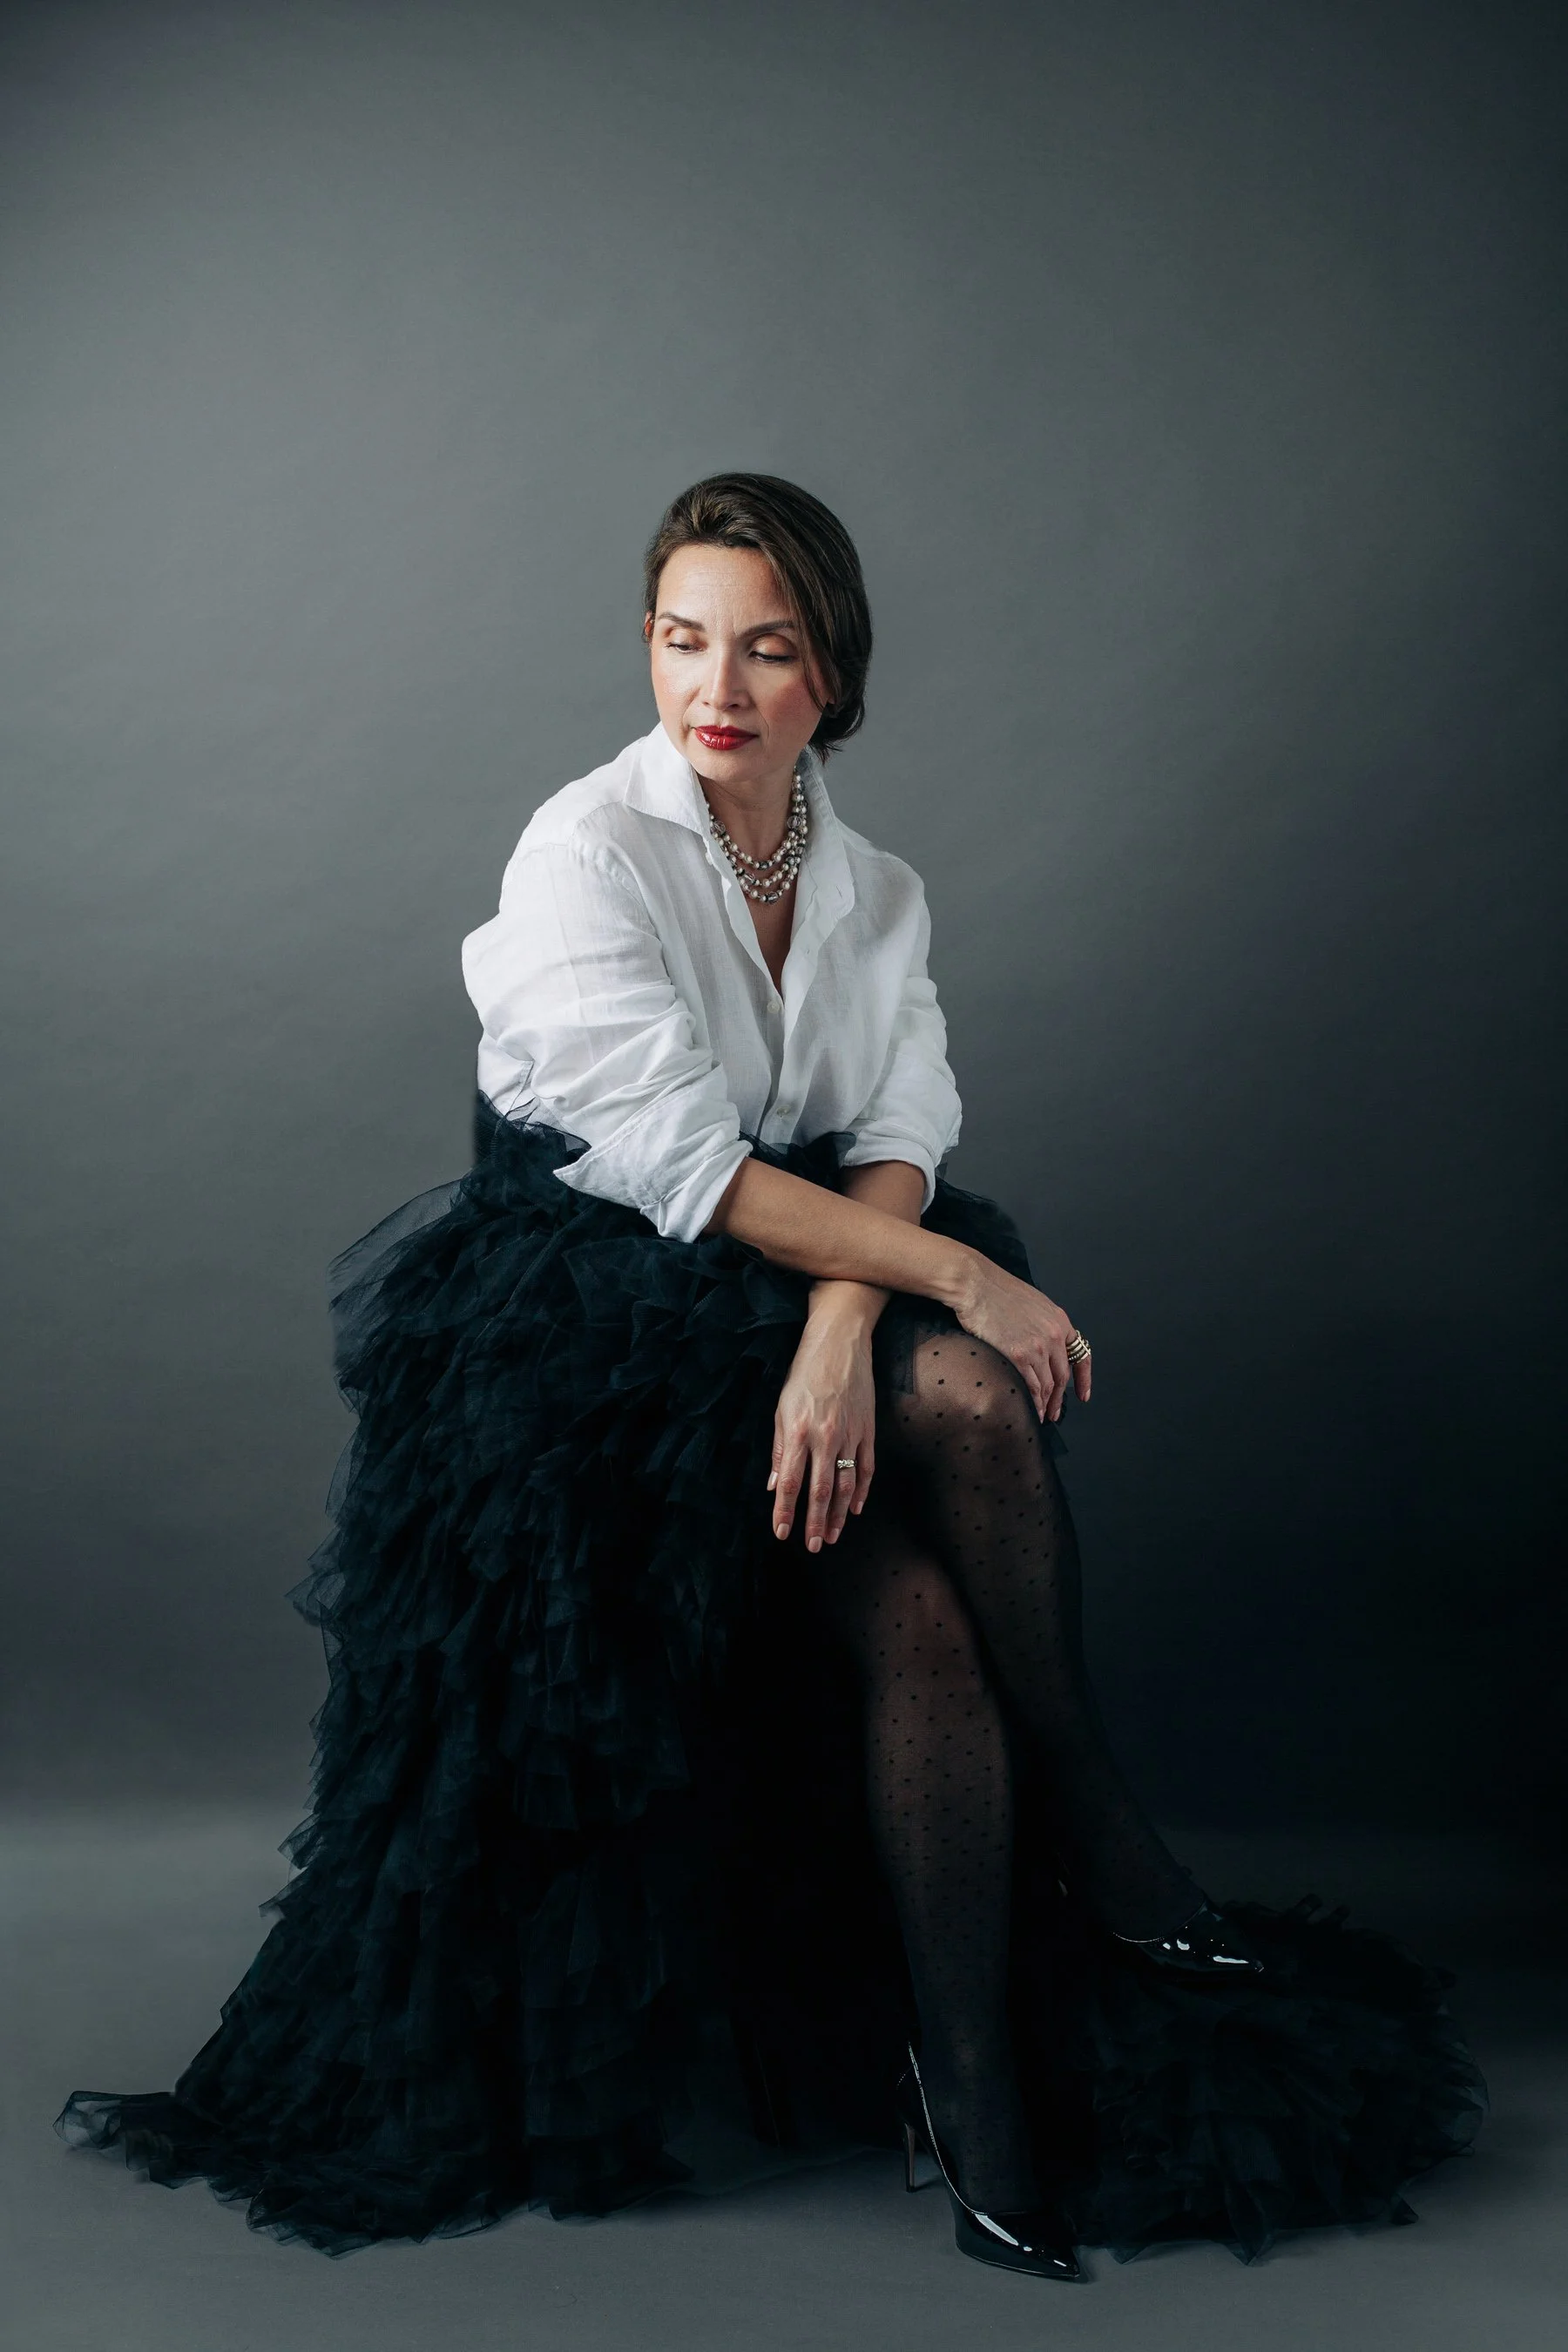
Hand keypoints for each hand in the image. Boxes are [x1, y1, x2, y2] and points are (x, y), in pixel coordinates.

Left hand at [769, 1301, 876, 1550]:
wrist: (839, 1343)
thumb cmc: (804, 1373)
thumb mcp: (781, 1407)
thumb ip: (779, 1448)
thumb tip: (775, 1484)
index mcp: (798, 1431)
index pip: (790, 1482)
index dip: (785, 1511)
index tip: (782, 1533)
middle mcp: (825, 1437)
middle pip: (820, 1491)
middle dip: (814, 1523)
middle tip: (812, 1547)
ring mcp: (850, 1435)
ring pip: (845, 1485)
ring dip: (837, 1515)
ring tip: (832, 1536)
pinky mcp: (868, 1430)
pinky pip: (866, 1468)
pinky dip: (861, 1492)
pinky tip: (855, 1509)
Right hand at [951, 1252, 1092, 1423]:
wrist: (976, 1285)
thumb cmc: (997, 1291)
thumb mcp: (1034, 1303)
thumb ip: (1044, 1324)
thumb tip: (1044, 1345)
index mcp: (1060, 1321)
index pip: (1081, 1356)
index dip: (1084, 1379)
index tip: (1083, 1395)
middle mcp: (1053, 1335)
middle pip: (1063, 1376)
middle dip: (1060, 1398)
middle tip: (1055, 1412)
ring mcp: (1037, 1347)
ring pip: (1048, 1384)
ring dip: (1047, 1404)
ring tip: (1043, 1415)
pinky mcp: (1018, 1355)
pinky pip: (1031, 1386)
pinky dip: (1033, 1402)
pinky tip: (1031, 1410)